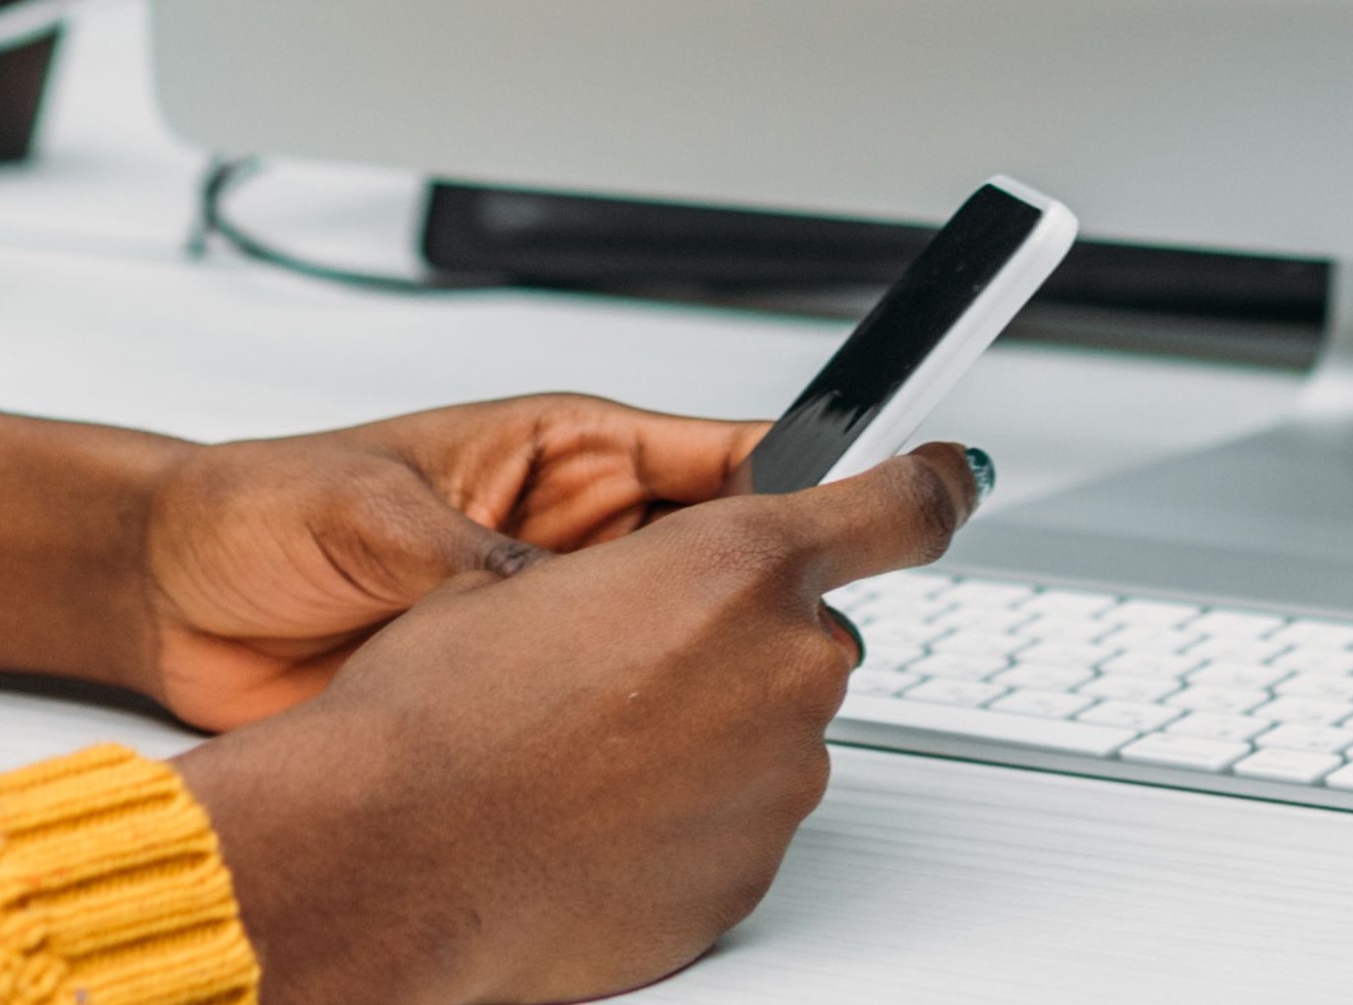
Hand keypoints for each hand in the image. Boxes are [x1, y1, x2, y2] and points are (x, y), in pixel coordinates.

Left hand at [130, 394, 765, 727]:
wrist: (160, 597)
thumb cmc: (253, 511)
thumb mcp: (375, 513)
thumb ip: (473, 564)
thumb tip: (548, 611)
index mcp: (561, 454)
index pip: (723, 459)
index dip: (805, 482)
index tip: (879, 501)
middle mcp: (567, 538)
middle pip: (717, 570)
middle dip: (759, 608)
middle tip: (788, 646)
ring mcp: (543, 622)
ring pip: (664, 653)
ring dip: (684, 682)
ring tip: (698, 711)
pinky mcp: (505, 696)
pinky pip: (592, 721)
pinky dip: (616, 746)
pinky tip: (622, 764)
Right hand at [175, 437, 979, 1004]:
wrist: (397, 859)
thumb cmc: (436, 720)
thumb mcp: (535, 579)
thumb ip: (647, 572)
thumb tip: (662, 594)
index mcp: (739, 565)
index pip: (897, 505)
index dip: (934, 484)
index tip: (955, 478)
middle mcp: (784, 671)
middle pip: (808, 640)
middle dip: (739, 647)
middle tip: (626, 671)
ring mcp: (778, 783)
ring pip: (771, 738)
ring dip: (705, 737)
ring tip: (583, 756)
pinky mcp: (751, 874)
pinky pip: (739, 823)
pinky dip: (686, 817)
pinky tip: (592, 818)